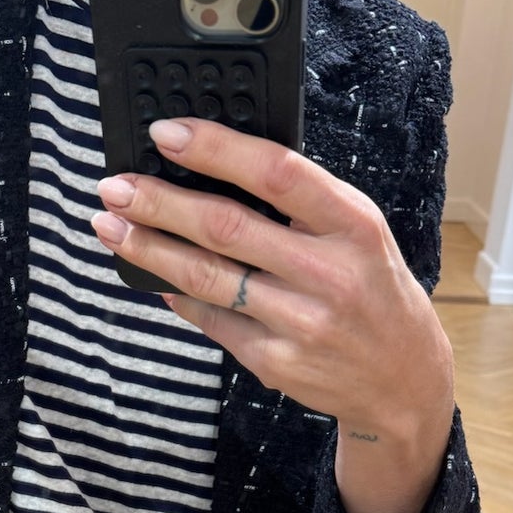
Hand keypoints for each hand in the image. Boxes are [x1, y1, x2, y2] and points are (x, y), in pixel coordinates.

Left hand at [89, 117, 455, 512]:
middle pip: (226, 228)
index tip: (167, 134)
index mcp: (353, 224)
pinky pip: (211, 319)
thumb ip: (301, 203)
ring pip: (206, 277)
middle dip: (159, 203)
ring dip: (149, 249)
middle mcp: (327, 273)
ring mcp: (299, 323)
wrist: (402, 379)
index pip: (276, 173)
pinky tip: (151, 274)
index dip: (217, 149)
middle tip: (113, 187)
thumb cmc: (372, 289)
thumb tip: (213, 169)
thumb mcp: (358, 233)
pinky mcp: (274, 363)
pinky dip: (177, 294)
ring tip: (110, 226)